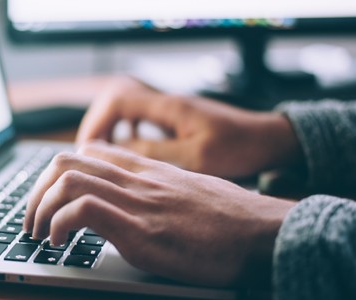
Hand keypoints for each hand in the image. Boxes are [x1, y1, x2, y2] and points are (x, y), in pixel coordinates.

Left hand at [24, 142, 294, 286]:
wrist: (265, 233)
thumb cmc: (231, 219)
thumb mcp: (189, 192)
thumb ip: (158, 189)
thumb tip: (137, 203)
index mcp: (148, 170)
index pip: (89, 151)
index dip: (58, 173)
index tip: (50, 198)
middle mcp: (138, 179)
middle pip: (66, 161)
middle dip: (37, 191)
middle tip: (33, 219)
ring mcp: (138, 202)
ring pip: (67, 180)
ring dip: (40, 208)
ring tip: (39, 233)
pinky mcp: (142, 231)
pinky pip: (83, 210)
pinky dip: (59, 224)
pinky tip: (60, 243)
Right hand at [76, 76, 302, 177]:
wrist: (268, 140)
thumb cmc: (239, 147)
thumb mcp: (196, 157)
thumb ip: (155, 153)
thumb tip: (116, 152)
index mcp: (169, 107)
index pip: (117, 100)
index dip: (97, 123)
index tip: (88, 149)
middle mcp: (166, 103)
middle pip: (116, 102)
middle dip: (98, 126)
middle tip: (89, 155)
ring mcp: (171, 110)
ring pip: (127, 111)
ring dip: (111, 130)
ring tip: (103, 156)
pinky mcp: (177, 120)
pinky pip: (141, 120)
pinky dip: (128, 133)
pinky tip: (129, 152)